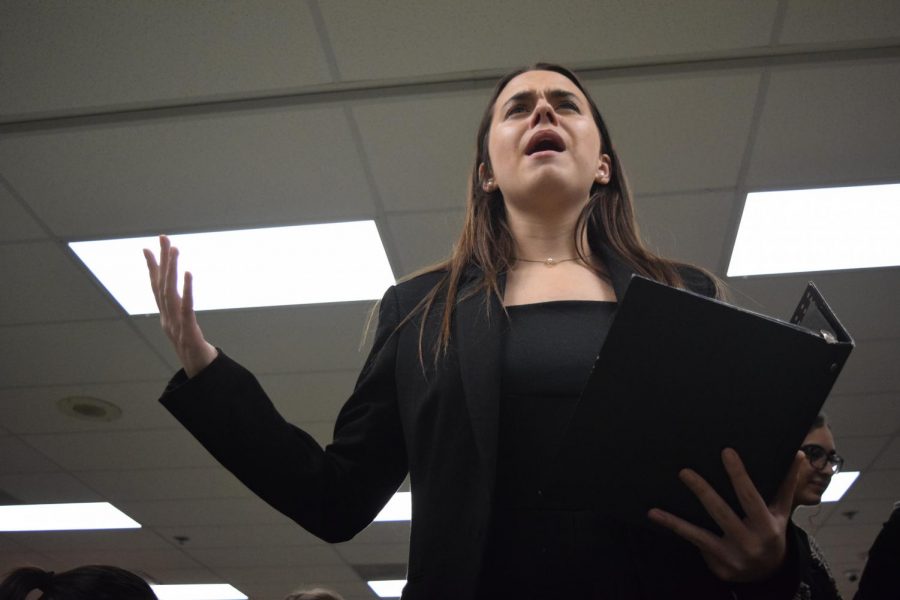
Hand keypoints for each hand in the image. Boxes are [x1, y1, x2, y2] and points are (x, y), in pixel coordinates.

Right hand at [143, 235, 217, 376]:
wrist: (198, 371)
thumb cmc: (191, 348)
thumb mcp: (182, 326)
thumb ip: (179, 310)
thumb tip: (177, 298)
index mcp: (166, 314)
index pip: (157, 286)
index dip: (152, 267)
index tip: (147, 247)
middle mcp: (167, 316)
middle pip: (162, 284)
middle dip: (162, 260)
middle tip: (164, 237)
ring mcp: (175, 323)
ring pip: (170, 292)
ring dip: (171, 269)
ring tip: (174, 249)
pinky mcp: (188, 330)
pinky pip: (186, 307)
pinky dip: (187, 290)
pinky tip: (189, 274)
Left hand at [647, 448, 803, 582]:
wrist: (769, 573)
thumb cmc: (771, 532)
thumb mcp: (781, 511)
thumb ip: (786, 483)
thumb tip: (798, 454)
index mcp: (767, 525)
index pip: (750, 496)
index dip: (739, 474)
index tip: (726, 452)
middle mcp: (750, 542)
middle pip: (722, 512)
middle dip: (703, 491)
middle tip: (684, 471)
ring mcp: (733, 556)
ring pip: (701, 534)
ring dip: (678, 519)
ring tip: (655, 507)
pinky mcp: (718, 565)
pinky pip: (694, 542)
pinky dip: (675, 528)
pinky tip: (656, 515)